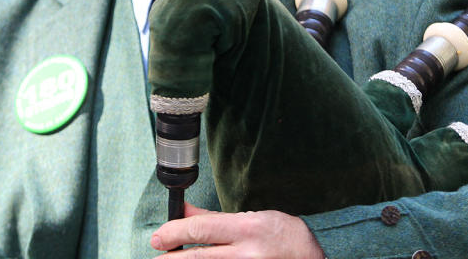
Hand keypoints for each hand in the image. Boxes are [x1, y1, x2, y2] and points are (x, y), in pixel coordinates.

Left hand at [151, 203, 325, 257]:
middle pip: (198, 256)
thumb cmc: (282, 234)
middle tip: (156, 252)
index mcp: (246, 229)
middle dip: (171, 256)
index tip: (159, 237)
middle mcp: (246, 253)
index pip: (201, 230)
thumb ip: (215, 219)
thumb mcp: (251, 217)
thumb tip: (185, 213)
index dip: (174, 232)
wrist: (312, 256)